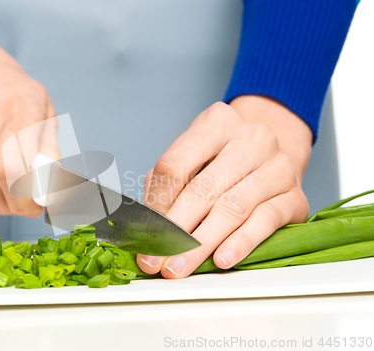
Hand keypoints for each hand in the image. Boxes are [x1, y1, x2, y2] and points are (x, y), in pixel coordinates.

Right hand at [0, 15, 58, 218]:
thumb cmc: (4, 85)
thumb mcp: (42, 106)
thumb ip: (50, 150)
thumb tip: (53, 191)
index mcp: (15, 109)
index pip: (16, 173)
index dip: (29, 199)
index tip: (39, 204)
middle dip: (17, 208)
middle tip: (27, 198)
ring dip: (0, 203)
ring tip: (9, 183)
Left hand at [137, 97, 311, 277]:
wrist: (274, 156)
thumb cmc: (224, 160)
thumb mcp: (192, 158)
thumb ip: (166, 183)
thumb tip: (143, 222)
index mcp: (216, 123)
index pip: (174, 165)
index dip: (156, 203)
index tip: (146, 231)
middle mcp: (252, 139)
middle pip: (203, 190)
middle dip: (174, 231)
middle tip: (156, 259)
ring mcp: (278, 167)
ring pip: (232, 208)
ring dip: (201, 244)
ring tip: (180, 266)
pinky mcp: (295, 197)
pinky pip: (264, 222)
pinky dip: (241, 243)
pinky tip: (222, 259)